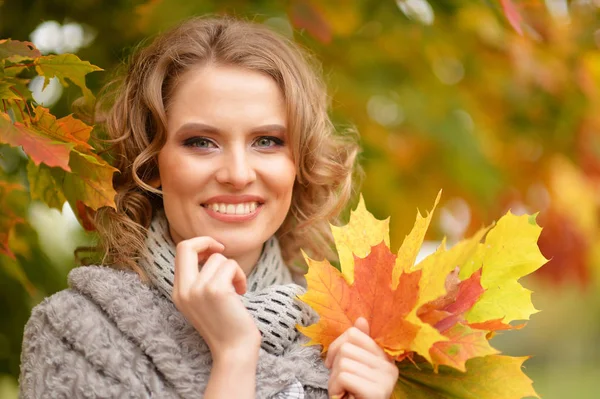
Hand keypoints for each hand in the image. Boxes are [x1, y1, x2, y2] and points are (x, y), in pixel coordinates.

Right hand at [172, 236, 260, 361]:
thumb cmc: (225, 325)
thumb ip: (200, 280)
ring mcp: (198, 290)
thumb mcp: (203, 301)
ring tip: (237, 288)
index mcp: (178, 292)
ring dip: (234, 270)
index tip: (215, 252)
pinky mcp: (216, 290)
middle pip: (186, 246)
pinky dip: (240, 276)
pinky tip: (241, 291)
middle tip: (223, 251)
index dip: (199, 244)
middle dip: (207, 241)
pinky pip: (231, 266)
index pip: (180, 252)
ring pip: (218, 258)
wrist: (234, 350)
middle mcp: (183, 290)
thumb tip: (212, 252)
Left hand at [326, 318, 398, 398]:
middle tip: (341, 382)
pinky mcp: (377, 390)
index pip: (354, 333)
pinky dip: (336, 388)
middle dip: (335, 366)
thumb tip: (361, 319)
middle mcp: (389, 366)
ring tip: (343, 390)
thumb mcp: (353, 367)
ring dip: (334, 379)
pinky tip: (344, 396)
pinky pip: (344, 376)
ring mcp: (385, 378)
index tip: (334, 363)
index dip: (337, 346)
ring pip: (344, 362)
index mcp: (384, 357)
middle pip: (347, 347)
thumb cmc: (352, 394)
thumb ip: (357, 345)